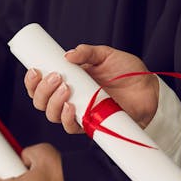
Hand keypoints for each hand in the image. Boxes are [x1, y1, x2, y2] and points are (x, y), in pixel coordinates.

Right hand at [24, 44, 159, 133]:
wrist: (148, 87)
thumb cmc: (127, 71)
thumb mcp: (106, 54)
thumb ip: (88, 52)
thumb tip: (67, 55)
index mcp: (69, 81)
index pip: (41, 86)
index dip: (32, 82)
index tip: (34, 70)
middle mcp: (70, 99)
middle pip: (41, 103)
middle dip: (42, 91)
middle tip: (55, 77)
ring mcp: (80, 112)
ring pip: (52, 116)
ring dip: (52, 103)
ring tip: (65, 88)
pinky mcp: (92, 125)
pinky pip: (72, 128)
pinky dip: (67, 118)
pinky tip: (72, 106)